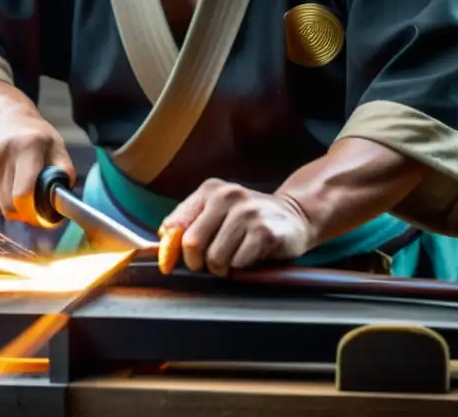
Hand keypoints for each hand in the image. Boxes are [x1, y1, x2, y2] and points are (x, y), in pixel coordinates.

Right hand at [0, 106, 75, 224]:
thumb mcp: (56, 148)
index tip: (39, 213)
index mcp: (26, 146)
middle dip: (21, 211)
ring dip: (8, 203)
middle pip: (7, 204)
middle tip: (31, 204)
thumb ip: (64, 173)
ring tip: (17, 185)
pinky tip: (3, 178)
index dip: (32, 211)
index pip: (22, 194)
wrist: (5, 117)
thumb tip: (61, 203)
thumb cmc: (36, 137)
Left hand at [159, 178, 315, 274]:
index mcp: (210, 190)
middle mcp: (228, 196)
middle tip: (212, 262)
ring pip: (215, 258)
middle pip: (193, 244)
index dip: (172, 250)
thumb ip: (189, 221)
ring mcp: (248, 212)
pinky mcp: (265, 231)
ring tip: (235, 256)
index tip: (172, 263)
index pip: (176, 225)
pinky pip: (238, 263)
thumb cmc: (248, 219)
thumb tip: (163, 239)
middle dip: (199, 263)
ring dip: (223, 267)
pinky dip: (242, 267)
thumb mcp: (217, 211)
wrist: (294, 215)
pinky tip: (252, 255)